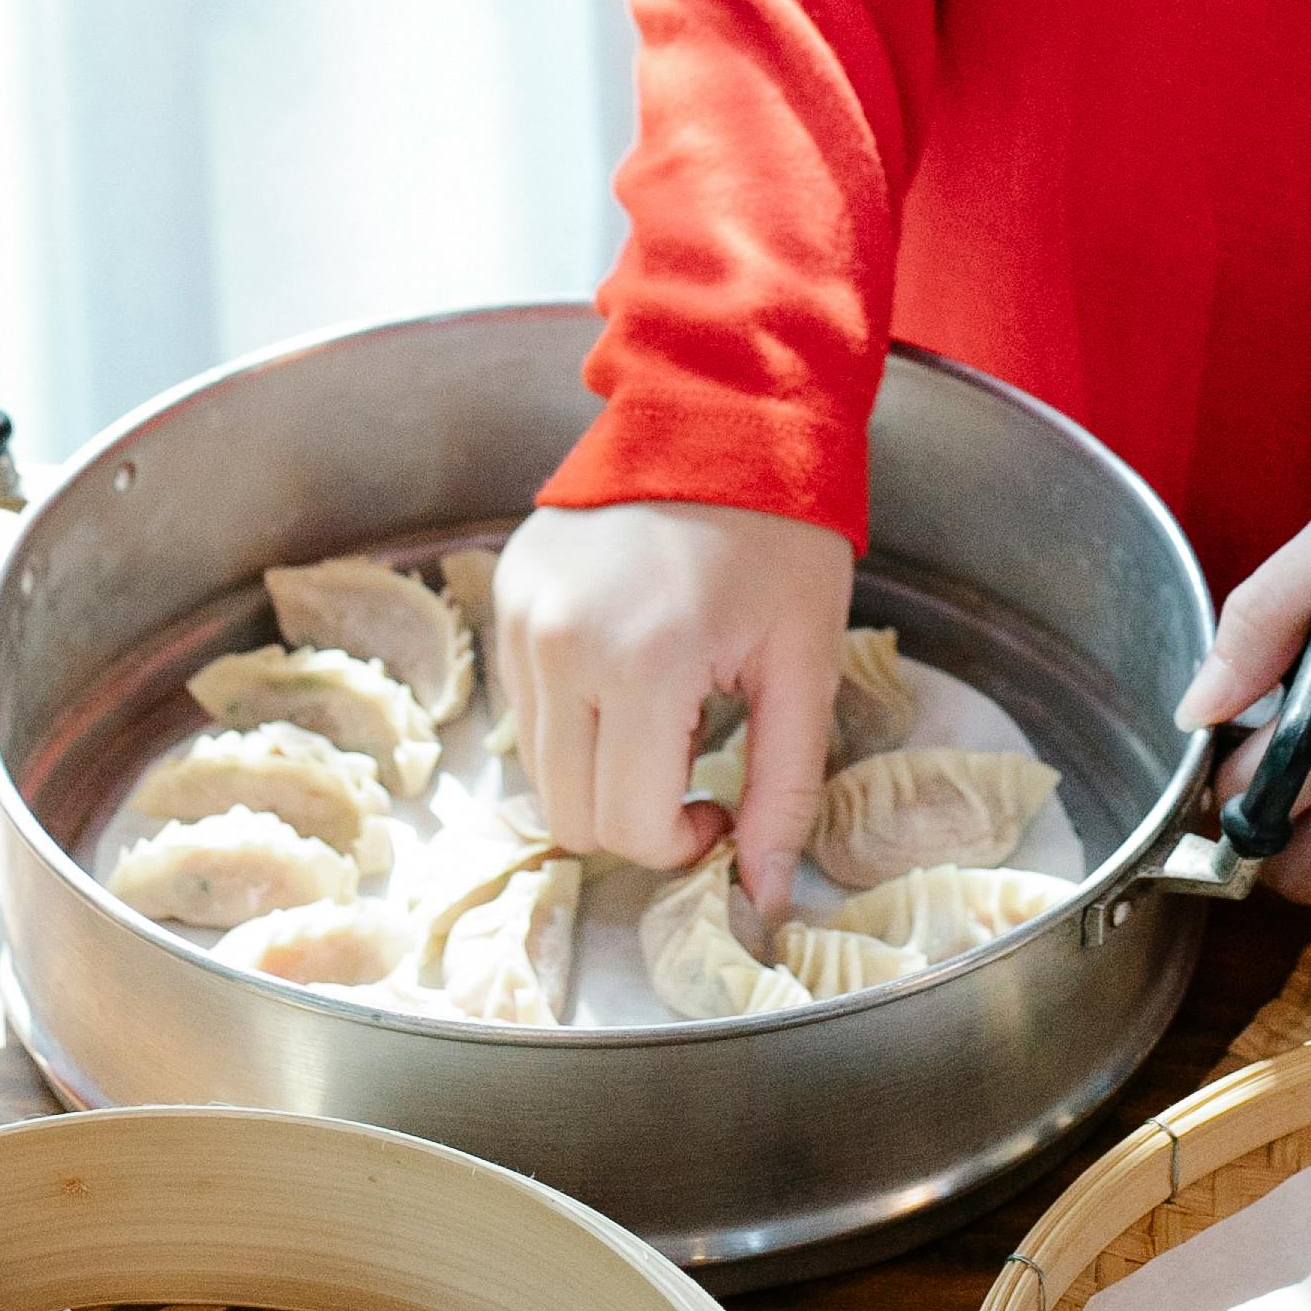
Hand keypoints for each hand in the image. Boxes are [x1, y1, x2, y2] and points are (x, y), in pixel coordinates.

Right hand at [493, 501, 853, 929]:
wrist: (723, 412)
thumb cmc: (781, 536)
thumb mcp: (805, 664)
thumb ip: (786, 789)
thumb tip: (764, 897)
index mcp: (641, 664)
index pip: (624, 826)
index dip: (678, 844)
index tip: (720, 807)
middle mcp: (558, 646)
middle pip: (569, 813)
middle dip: (635, 821)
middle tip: (695, 774)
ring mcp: (520, 618)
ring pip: (536, 769)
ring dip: (600, 773)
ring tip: (665, 718)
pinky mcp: (505, 595)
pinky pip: (523, 706)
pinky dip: (571, 720)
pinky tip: (629, 672)